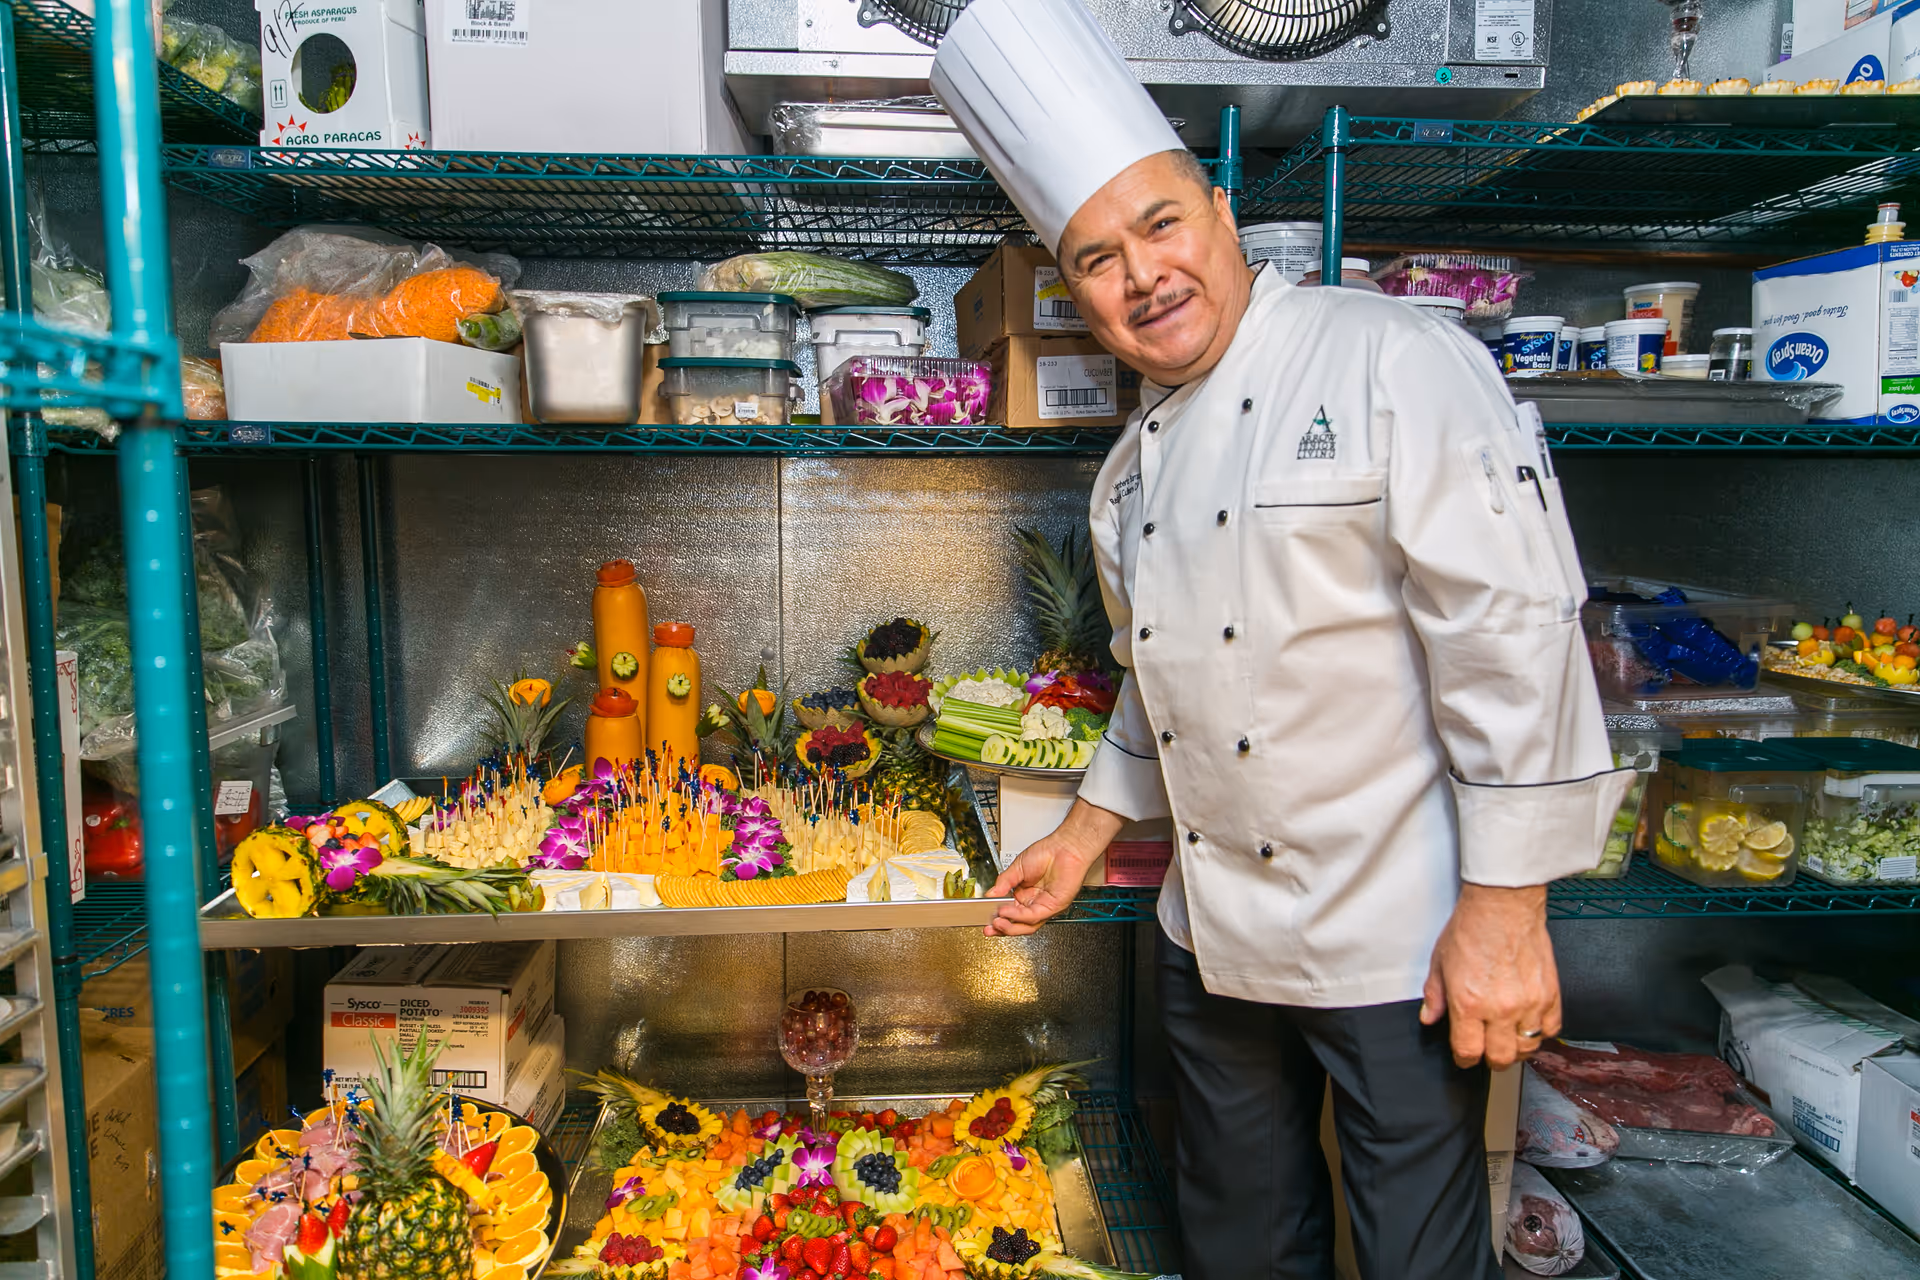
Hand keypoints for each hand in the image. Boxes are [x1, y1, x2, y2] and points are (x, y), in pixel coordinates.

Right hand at [983, 799, 1122, 936]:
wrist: (1064, 847)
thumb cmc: (1047, 853)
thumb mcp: (1017, 867)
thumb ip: (1003, 883)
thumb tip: (990, 894)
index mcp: (1025, 894)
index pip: (1009, 912)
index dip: (998, 918)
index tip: (986, 919)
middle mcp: (1034, 902)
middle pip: (1017, 923)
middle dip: (1002, 928)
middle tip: (989, 928)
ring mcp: (1044, 906)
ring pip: (1026, 925)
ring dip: (1010, 926)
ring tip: (997, 921)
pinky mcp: (1053, 907)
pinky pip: (1034, 916)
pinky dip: (1019, 916)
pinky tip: (1008, 911)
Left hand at [1420, 883, 1560, 1068]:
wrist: (1502, 905)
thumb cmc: (1472, 927)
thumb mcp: (1440, 962)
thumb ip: (1435, 995)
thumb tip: (1430, 1017)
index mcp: (1468, 1003)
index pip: (1468, 1051)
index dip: (1464, 1059)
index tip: (1465, 1056)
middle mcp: (1500, 1009)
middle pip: (1500, 1057)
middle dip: (1491, 1060)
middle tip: (1488, 1052)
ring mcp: (1529, 1003)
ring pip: (1528, 1047)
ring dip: (1517, 1048)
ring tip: (1508, 1039)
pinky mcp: (1550, 994)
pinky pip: (1551, 1029)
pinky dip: (1541, 1032)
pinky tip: (1530, 1024)